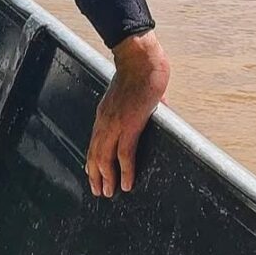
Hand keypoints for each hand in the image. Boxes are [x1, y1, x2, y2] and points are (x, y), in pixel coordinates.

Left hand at [85, 30, 169, 197]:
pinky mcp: (129, 125)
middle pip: (95, 153)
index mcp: (105, 114)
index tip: (93, 174)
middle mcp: (105, 121)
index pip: (95, 142)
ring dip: (107, 178)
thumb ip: (145, 106)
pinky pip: (124, 154)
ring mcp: (115, 124)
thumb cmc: (141, 72)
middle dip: (96, 174)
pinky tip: (126, 185)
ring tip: (108, 194)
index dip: (93, 160)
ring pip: (105, 157)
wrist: (141, 60)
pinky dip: (125, 171)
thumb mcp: (135, 94)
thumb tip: (162, 109)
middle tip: (98, 191)